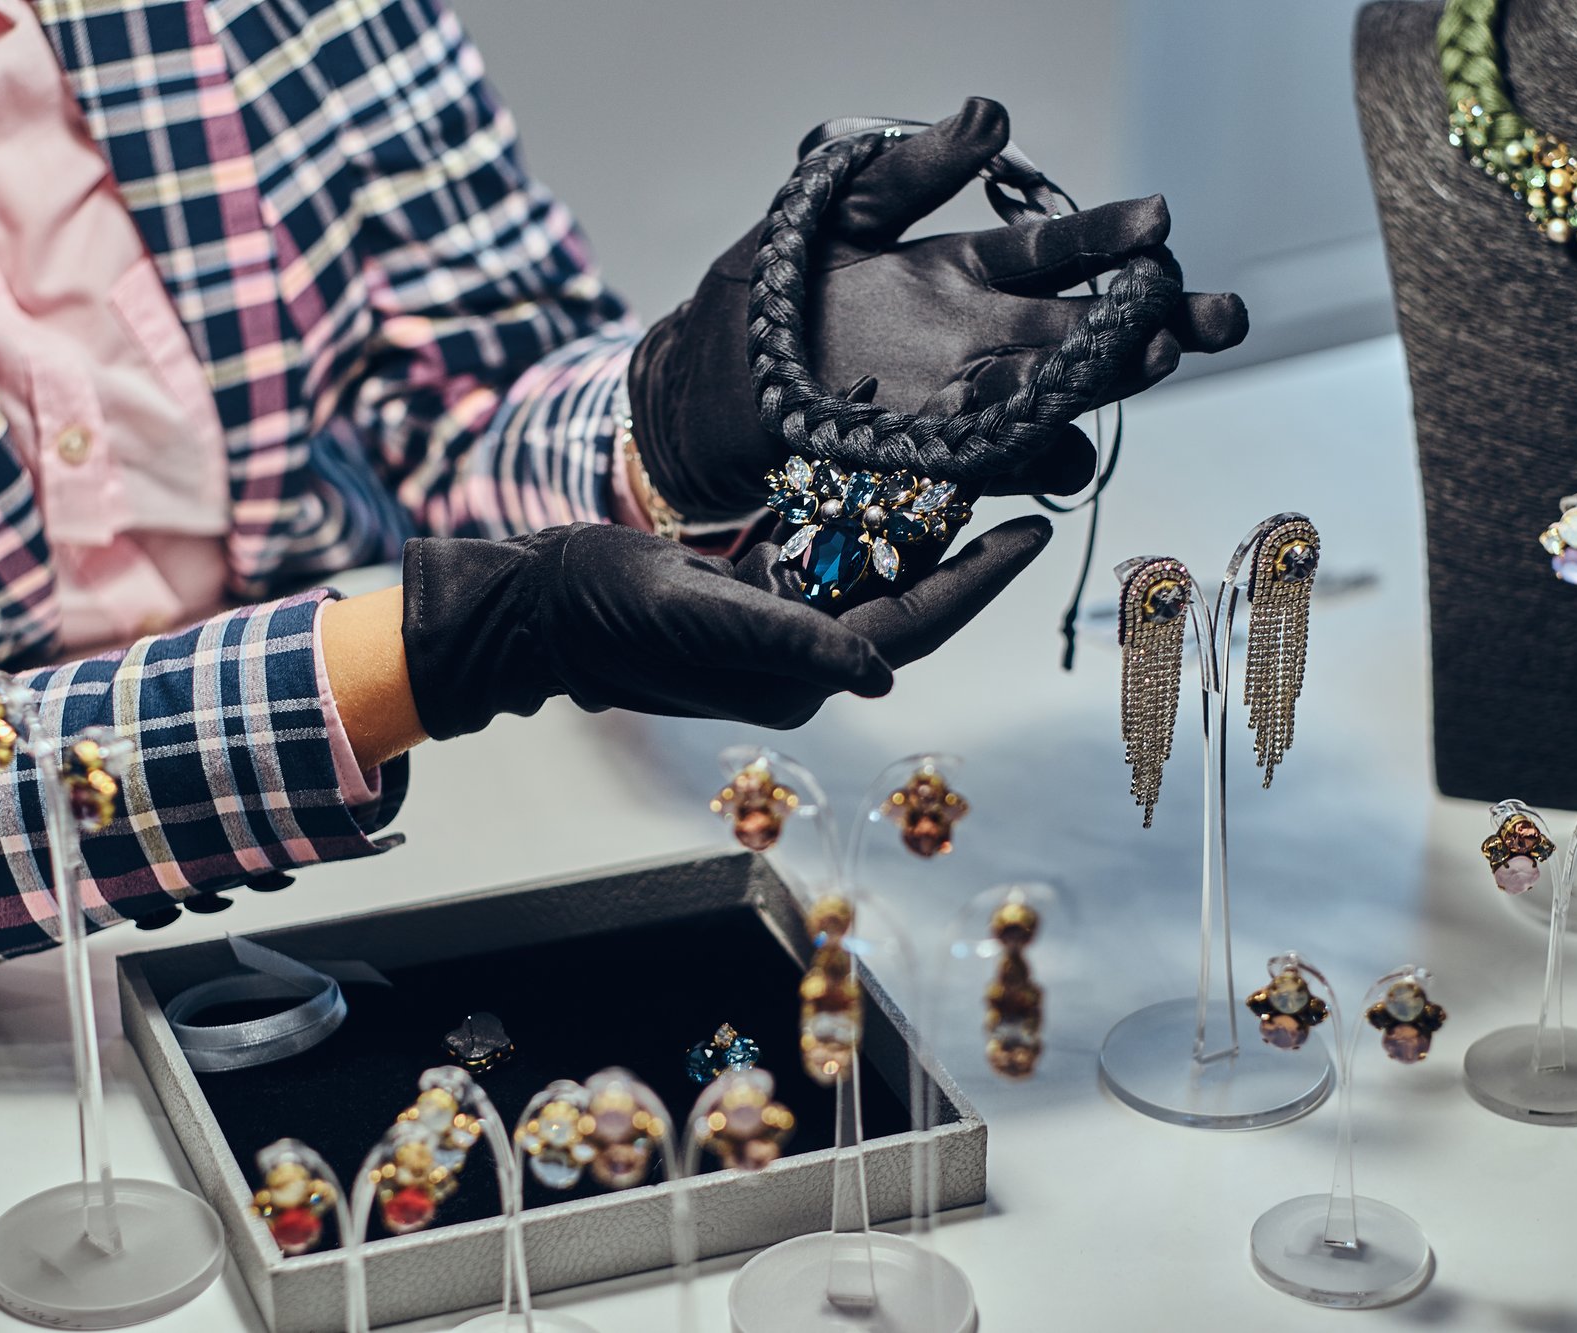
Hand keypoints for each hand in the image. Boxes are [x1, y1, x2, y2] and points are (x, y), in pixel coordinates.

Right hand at [399, 517, 1050, 738]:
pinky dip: (856, 515)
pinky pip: (827, 554)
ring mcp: (780, 626)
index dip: (979, 579)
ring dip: (915, 523)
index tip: (1037, 529)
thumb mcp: (698, 611)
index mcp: (798, 674)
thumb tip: (881, 672)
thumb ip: (790, 639)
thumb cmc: (610, 607)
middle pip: (907, 597)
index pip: (915, 624)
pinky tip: (884, 467)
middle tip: (1018, 477)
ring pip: (872, 571)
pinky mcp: (755, 595)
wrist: (539, 603)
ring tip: (967, 463)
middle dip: (962, 545)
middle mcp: (801, 657)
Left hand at [628, 97, 1247, 521]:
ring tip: (1149, 360)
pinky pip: (992, 466)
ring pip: (1059, 398)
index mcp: (971, 272)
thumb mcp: (839, 210)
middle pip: (1091, 332)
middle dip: (1159, 323)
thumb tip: (994, 113)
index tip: (1161, 222)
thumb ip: (919, 170)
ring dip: (1105, 387)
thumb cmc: (771, 287)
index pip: (1066, 252)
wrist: (708, 379)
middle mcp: (984, 340)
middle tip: (1217, 316)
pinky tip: (1058, 451)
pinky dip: (1026, 460)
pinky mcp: (924, 461)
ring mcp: (960, 405)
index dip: (1117, 238)